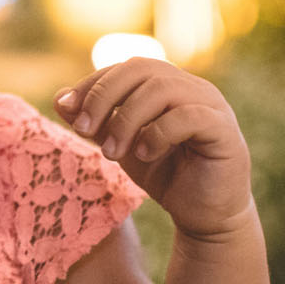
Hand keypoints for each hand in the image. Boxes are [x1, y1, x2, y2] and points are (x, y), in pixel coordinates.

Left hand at [55, 58, 252, 238]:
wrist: (204, 216)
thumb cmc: (164, 175)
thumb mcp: (120, 145)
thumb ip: (96, 122)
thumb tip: (60, 99)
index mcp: (168, 84)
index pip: (125, 67)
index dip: (93, 84)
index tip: (67, 109)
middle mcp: (192, 87)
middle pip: (142, 68)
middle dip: (104, 96)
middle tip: (83, 130)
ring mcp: (211, 105)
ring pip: (162, 88)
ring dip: (127, 119)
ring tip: (112, 153)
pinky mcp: (224, 130)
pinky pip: (189, 116)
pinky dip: (158, 133)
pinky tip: (144, 155)